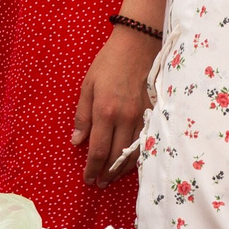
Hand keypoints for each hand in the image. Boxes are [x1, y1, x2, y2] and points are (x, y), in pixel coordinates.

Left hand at [70, 26, 152, 184]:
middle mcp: (124, 119)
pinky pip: (144, 142)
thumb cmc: (108, 63)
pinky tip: (130, 161)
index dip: (92, 169)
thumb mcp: (87, 86)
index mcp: (105, 112)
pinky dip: (136, 156)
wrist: (137, 45)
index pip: (97, 151)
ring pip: (132, 154)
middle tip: (99, 183)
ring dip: (121, 169)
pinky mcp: (151, 114)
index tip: (88, 179)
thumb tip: (76, 141)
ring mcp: (141, 118)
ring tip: (112, 177)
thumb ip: (82, 116)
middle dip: (106, 173)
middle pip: (115, 157)